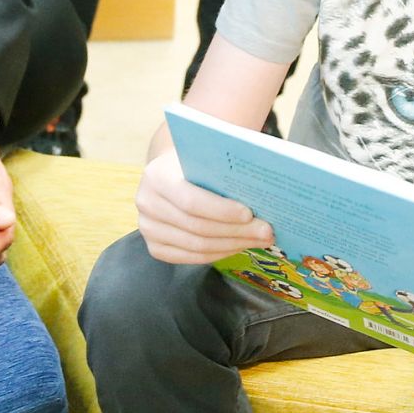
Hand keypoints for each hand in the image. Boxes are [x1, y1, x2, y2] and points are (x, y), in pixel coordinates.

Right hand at [135, 148, 272, 264]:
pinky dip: (219, 254)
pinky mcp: (155, 247)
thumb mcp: (206, 154)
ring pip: (197, 246)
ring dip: (233, 245)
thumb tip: (261, 177)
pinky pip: (191, 258)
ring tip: (259, 239)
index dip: (222, 211)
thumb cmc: (195, 162)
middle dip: (236, 231)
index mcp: (156, 176)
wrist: (171, 173)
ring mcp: (148, 228)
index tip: (250, 214)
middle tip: (266, 231)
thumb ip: (226, 162)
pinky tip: (239, 245)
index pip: (191, 201)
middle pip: (197, 227)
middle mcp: (146, 203)